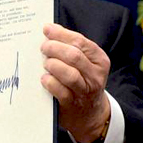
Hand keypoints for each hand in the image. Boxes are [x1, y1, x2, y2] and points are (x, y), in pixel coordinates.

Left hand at [40, 23, 110, 142]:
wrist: (89, 113)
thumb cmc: (82, 80)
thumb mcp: (85, 62)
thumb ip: (71, 46)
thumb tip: (49, 29)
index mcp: (99, 60)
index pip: (80, 41)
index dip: (61, 34)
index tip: (47, 29)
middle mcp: (95, 75)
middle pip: (74, 56)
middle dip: (54, 48)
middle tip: (44, 47)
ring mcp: (85, 91)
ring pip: (69, 73)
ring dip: (53, 65)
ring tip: (46, 63)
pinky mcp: (73, 104)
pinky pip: (60, 91)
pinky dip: (50, 82)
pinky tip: (44, 78)